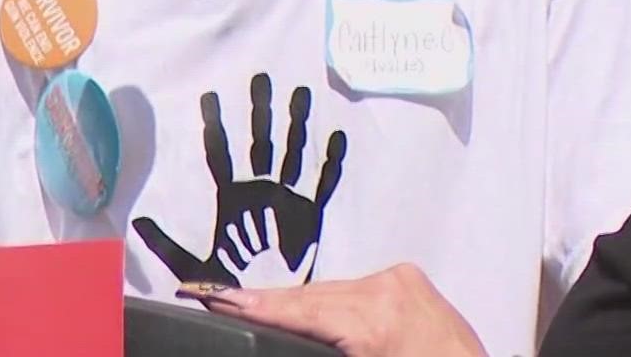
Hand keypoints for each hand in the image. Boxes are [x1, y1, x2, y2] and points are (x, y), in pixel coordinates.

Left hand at [134, 73, 346, 288]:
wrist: (264, 303)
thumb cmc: (228, 281)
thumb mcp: (193, 264)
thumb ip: (167, 245)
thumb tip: (138, 224)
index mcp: (230, 198)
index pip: (220, 156)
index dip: (215, 128)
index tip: (209, 97)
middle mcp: (258, 190)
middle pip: (259, 142)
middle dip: (259, 111)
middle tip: (260, 78)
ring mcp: (285, 198)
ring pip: (291, 152)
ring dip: (296, 124)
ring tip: (300, 92)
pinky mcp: (309, 213)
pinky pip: (321, 183)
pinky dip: (330, 162)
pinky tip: (336, 137)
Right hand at [187, 264, 488, 356]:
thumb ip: (319, 350)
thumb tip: (286, 332)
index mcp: (378, 322)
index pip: (302, 311)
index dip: (257, 306)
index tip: (220, 298)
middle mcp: (389, 290)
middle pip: (312, 296)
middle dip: (271, 303)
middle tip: (224, 299)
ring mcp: (402, 281)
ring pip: (332, 289)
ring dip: (301, 304)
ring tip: (258, 305)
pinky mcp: (410, 282)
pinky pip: (356, 288)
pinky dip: (331, 301)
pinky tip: (307, 308)